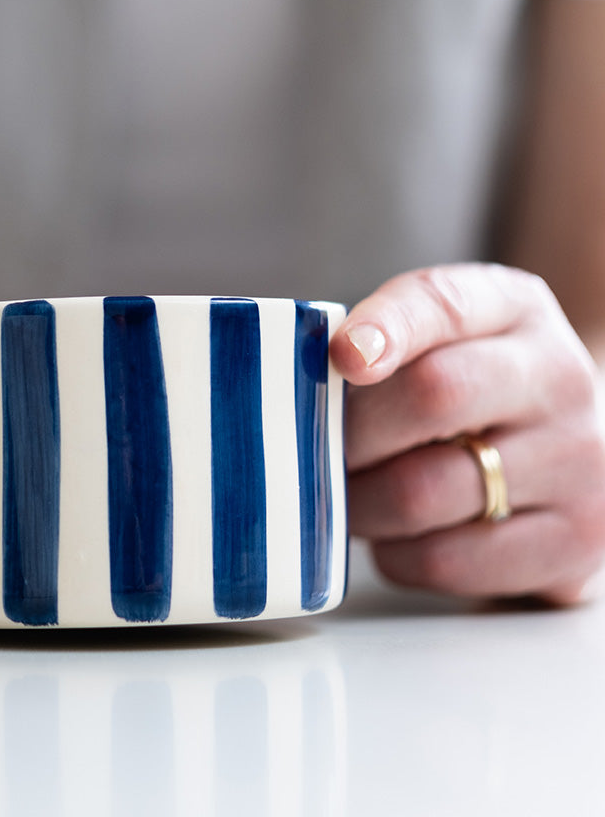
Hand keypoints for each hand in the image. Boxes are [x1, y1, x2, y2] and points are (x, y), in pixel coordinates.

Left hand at [331, 263, 604, 603]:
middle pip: (432, 396)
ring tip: (348, 492)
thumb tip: (289, 380)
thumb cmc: (464, 387)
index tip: (341, 356)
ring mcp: (577, 463)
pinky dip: (395, 553)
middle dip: (348, 431)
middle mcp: (558, 377)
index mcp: (513, 308)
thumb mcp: (435, 337)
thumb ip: (376, 340)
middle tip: (308, 450)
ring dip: (359, 501)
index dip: (387, 327)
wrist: (563, 449)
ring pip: (422, 492)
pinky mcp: (573, 544)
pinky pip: (444, 560)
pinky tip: (397, 534)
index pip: (443, 304)